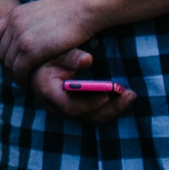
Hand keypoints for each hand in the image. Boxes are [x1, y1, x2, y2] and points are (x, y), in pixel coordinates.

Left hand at [0, 0, 103, 83]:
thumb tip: (29, 35)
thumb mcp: (42, 13)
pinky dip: (22, 79)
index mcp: (16, 13)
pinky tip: (30, 83)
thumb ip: (30, 23)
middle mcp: (14, 22)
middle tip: (18, 76)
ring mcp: (20, 35)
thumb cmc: (69, 13)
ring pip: (8, 63)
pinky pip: (19, 69)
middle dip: (7, 67)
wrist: (82, 9)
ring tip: (24, 82)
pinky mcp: (30, 48)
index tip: (10, 60)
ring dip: (14, 75)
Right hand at [21, 51, 138, 123]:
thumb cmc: (47, 54)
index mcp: (49, 94)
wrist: (38, 61)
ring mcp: (66, 111)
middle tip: (130, 94)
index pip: (72, 107)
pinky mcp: (75, 110)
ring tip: (130, 94)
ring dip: (114, 108)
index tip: (107, 94)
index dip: (90, 103)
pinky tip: (121, 96)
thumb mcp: (56, 51)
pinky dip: (109, 107)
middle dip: (111, 108)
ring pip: (93, 117)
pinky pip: (94, 114)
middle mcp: (57, 108)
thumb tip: (88, 59)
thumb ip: (71, 56)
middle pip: (88, 116)